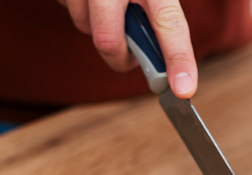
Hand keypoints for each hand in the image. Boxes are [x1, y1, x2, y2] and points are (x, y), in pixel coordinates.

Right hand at [60, 0, 198, 96]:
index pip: (168, 21)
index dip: (178, 57)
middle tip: (132, 57)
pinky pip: (68, 9)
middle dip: (120, 57)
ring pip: (85, 27)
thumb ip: (163, 12)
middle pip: (109, 40)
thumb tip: (174, 66)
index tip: (183, 89)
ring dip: (99, 29)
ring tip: (110, 5)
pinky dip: (82, 10)